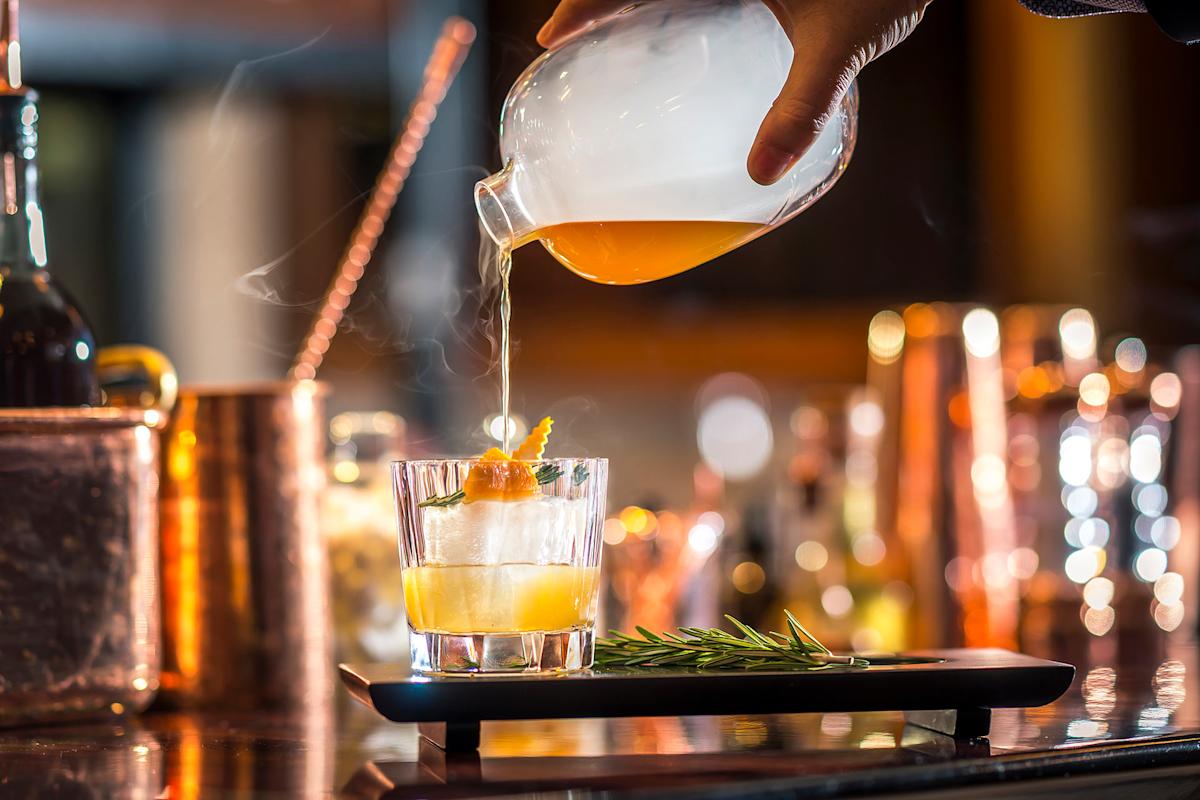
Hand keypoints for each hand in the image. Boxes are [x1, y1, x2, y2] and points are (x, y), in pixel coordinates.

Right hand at [538, 0, 931, 184]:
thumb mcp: (843, 41)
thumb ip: (803, 104)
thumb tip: (760, 175)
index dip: (587, 2)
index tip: (552, 36)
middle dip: (601, 3)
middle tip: (571, 44)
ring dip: (636, 4)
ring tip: (611, 40)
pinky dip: (677, 8)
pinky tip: (681, 34)